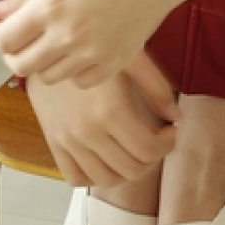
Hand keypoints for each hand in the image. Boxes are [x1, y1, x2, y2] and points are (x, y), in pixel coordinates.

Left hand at [0, 0, 199, 86]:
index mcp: (50, 4)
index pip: (3, 41)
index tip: (6, 28)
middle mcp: (69, 33)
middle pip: (21, 66)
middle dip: (16, 53)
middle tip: (26, 38)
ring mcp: (93, 52)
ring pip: (49, 77)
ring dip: (45, 61)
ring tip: (57, 39)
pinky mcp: (114, 63)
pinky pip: (80, 82)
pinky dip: (75, 70)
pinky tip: (81, 48)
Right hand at [27, 52, 178, 188]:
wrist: (48, 44)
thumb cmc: (92, 46)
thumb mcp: (130, 59)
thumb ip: (156, 88)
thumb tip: (176, 116)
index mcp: (111, 110)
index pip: (148, 150)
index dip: (167, 145)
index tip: (169, 132)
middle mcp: (89, 131)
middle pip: (131, 169)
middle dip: (152, 158)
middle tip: (155, 140)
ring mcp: (69, 139)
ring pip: (106, 179)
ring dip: (126, 170)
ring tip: (132, 150)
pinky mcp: (54, 141)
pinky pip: (75, 177)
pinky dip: (94, 176)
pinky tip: (105, 158)